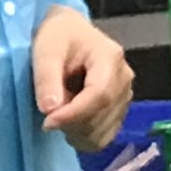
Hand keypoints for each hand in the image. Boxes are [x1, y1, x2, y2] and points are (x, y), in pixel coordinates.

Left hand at [33, 7, 133, 151]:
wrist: (70, 34)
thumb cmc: (58, 38)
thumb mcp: (46, 50)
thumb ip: (46, 78)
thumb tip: (50, 109)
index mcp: (110, 58)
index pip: (99, 95)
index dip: (73, 114)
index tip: (47, 122)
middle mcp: (124, 78)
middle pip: (101, 116)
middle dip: (70, 123)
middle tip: (48, 115)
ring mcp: (125, 96)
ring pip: (102, 132)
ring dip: (76, 132)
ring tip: (59, 115)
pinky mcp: (120, 110)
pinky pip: (104, 137)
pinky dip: (84, 137)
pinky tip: (71, 123)